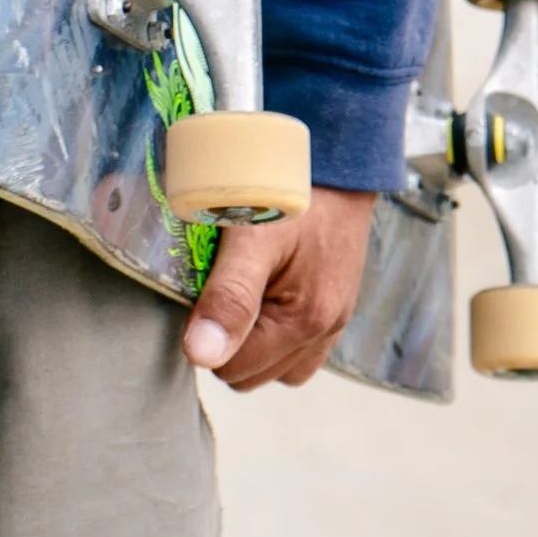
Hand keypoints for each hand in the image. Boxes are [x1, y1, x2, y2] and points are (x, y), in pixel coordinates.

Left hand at [182, 186, 377, 391]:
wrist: (336, 160)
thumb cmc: (289, 194)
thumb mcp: (252, 239)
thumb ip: (228, 298)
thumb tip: (200, 356)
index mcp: (306, 320)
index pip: (234, 369)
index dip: (208, 336)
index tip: (203, 294)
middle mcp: (327, 331)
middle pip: (255, 376)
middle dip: (230, 343)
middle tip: (221, 290)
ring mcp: (335, 322)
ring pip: (278, 369)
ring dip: (254, 345)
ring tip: (242, 294)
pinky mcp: (336, 309)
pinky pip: (301, 351)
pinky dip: (277, 338)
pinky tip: (265, 299)